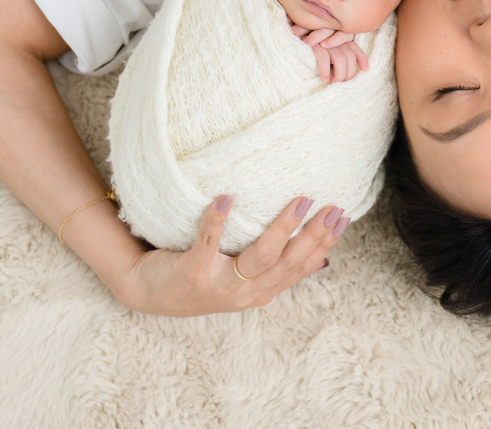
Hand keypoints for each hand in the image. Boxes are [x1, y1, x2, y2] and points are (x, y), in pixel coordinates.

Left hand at [120, 195, 348, 316]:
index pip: (300, 268)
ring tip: (299, 202)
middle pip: (286, 262)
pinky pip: (207, 243)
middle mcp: (243, 292)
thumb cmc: (201, 277)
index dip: (324, 244)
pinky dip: (217, 221)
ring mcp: (218, 284)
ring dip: (281, 229)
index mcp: (259, 292)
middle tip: (331, 207)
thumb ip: (278, 272)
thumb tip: (323, 261)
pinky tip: (227, 198)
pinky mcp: (192, 272)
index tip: (344, 218)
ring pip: (260, 257)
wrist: (147, 292)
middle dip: (313, 235)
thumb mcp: (244, 284)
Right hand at [288, 23, 368, 82]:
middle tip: (341, 82)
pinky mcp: (313, 44)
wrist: (287, 37)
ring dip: (338, 75)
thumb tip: (345, 72)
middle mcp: (333, 37)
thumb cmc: (306, 47)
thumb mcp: (323, 48)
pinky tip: (324, 78)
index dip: (362, 58)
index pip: (354, 47)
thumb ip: (334, 54)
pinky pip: (324, 60)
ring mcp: (324, 40)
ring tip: (333, 83)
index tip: (366, 69)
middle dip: (348, 73)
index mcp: (337, 37)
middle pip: (349, 58)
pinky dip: (325, 71)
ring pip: (340, 60)